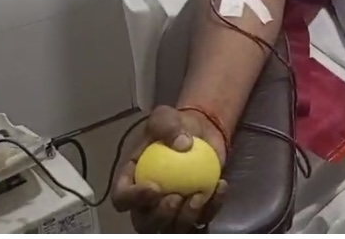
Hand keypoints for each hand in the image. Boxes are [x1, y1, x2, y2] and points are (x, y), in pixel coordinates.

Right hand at [111, 106, 229, 232]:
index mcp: (132, 182)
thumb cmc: (174, 127)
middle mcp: (147, 203)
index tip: (153, 188)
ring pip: (173, 228)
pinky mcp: (196, 210)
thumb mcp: (165, 116)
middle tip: (176, 198)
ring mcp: (172, 210)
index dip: (133, 199)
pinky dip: (213, 206)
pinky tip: (221, 187)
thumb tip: (182, 144)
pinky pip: (203, 218)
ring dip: (186, 218)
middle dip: (159, 217)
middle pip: (145, 223)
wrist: (199, 131)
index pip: (123, 198)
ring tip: (200, 196)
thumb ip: (167, 126)